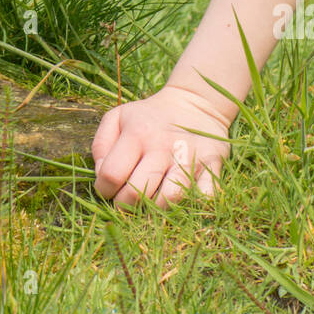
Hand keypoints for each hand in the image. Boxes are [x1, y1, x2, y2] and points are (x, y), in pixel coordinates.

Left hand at [91, 84, 231, 209]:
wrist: (194, 103)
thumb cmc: (148, 118)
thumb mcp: (117, 117)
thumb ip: (101, 145)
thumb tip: (101, 176)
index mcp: (137, 134)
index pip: (111, 174)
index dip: (104, 189)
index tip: (108, 190)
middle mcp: (162, 146)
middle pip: (136, 193)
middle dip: (125, 206)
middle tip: (126, 201)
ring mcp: (189, 157)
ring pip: (169, 200)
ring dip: (155, 209)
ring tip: (151, 202)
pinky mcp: (212, 165)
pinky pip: (204, 197)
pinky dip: (193, 205)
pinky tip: (181, 199)